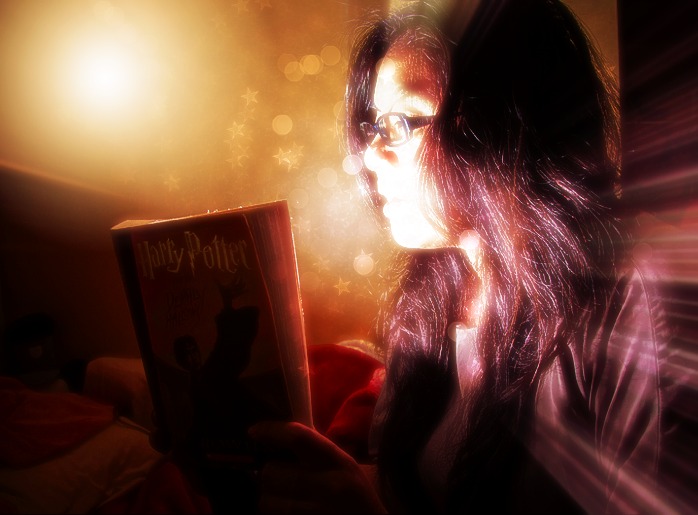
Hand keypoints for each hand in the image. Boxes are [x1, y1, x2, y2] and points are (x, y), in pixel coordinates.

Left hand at [249, 421, 386, 513]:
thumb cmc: (353, 490)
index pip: (298, 437)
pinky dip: (274, 513)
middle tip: (272, 474)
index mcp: (337, 461)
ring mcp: (317, 512)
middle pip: (271, 472)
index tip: (254, 431)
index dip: (271, 431)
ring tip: (278, 495)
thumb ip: (315, 449)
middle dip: (266, 472)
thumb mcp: (342, 463)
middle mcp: (328, 486)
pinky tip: (284, 509)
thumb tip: (275, 434)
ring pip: (267, 502)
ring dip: (267, 497)